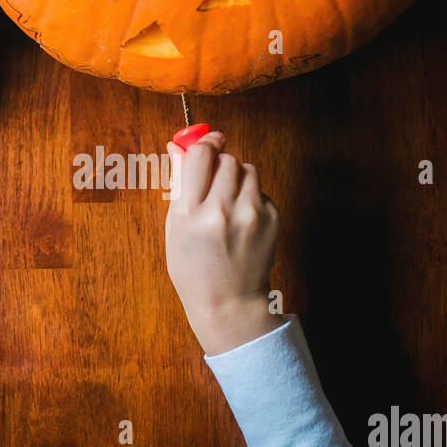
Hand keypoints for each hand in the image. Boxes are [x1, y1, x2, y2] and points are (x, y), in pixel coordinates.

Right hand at [165, 132, 283, 355]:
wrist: (229, 303)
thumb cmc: (194, 268)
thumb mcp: (175, 228)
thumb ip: (178, 185)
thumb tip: (177, 146)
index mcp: (190, 213)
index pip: (200, 155)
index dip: (204, 143)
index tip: (208, 143)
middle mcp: (221, 211)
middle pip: (226, 159)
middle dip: (220, 164)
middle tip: (215, 182)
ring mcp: (250, 215)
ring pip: (247, 169)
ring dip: (237, 178)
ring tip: (230, 203)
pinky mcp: (271, 219)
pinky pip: (260, 190)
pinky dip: (251, 198)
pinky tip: (242, 222)